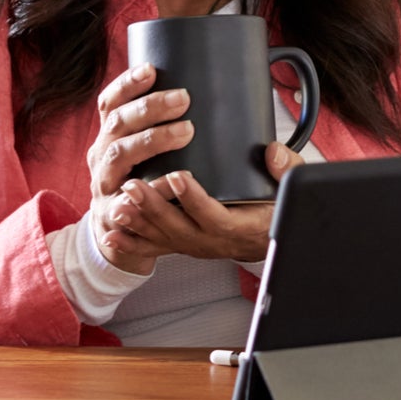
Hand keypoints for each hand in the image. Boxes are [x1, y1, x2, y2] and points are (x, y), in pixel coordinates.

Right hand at [86, 64, 192, 274]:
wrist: (118, 233)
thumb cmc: (143, 181)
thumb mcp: (143, 152)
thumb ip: (165, 129)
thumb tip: (208, 95)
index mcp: (109, 137)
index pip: (110, 103)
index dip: (126, 84)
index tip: (151, 69)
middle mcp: (101, 156)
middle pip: (117, 125)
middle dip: (148, 108)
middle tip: (184, 99)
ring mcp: (104, 185)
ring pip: (119, 157)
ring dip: (150, 141)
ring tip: (185, 132)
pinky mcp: (114, 214)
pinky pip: (130, 200)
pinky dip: (151, 190)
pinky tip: (174, 181)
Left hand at [101, 142, 305, 268]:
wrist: (268, 239)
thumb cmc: (276, 208)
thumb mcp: (289, 188)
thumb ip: (285, 169)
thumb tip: (272, 151)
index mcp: (240, 226)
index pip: (215, 216)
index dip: (195, 200)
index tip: (178, 177)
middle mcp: (213, 241)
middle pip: (180, 229)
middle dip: (154, 209)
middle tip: (133, 185)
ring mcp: (196, 245)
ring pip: (163, 238)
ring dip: (139, 222)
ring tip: (118, 203)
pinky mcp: (183, 245)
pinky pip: (155, 248)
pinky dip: (132, 242)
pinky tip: (111, 233)